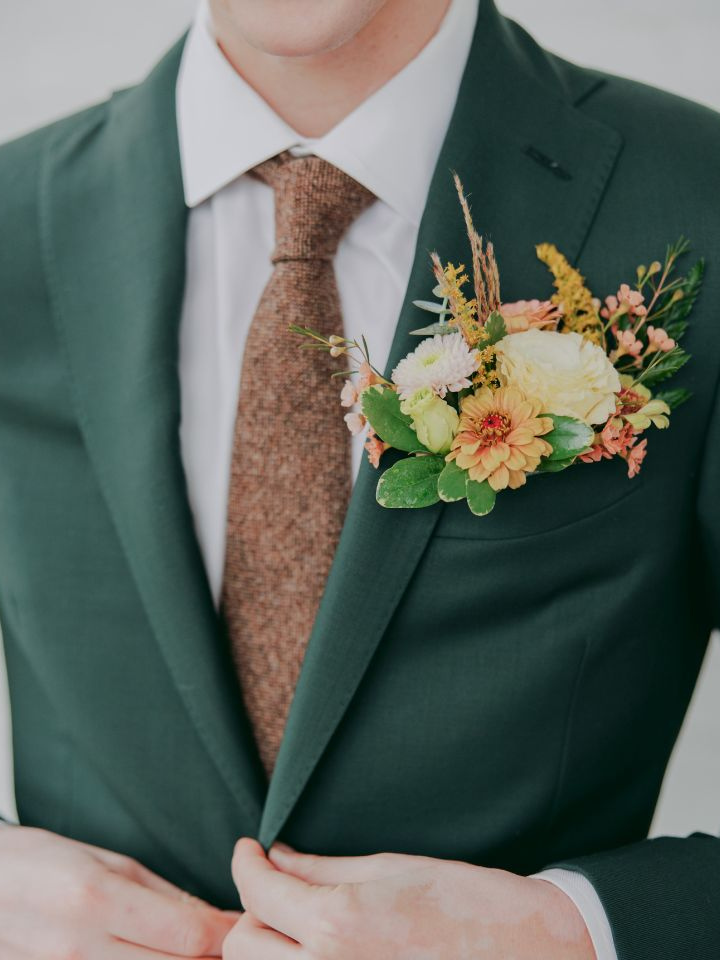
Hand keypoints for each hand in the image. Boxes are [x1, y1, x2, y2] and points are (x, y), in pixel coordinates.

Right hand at [0, 825, 238, 957]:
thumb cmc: (41, 862)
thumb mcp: (105, 862)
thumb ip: (160, 895)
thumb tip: (213, 920)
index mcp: (96, 898)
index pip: (188, 933)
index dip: (226, 935)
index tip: (245, 927)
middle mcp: (77, 947)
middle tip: (231, 949)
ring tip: (194, 955)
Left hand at [226, 837, 596, 959]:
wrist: (524, 953)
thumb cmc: (463, 902)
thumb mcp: (389, 869)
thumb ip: (321, 868)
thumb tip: (277, 857)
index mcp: (336, 924)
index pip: (258, 892)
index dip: (246, 863)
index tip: (250, 849)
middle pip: (244, 944)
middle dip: (253, 908)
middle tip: (275, 883)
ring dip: (267, 944)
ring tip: (294, 916)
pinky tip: (317, 945)